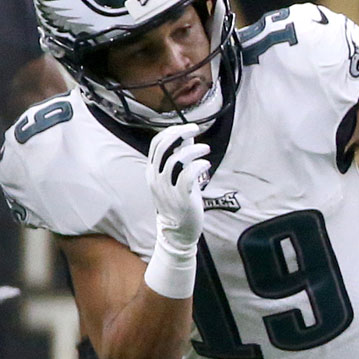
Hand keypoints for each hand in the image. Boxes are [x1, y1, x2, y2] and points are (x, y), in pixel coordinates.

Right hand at [146, 122, 209, 251]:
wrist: (178, 231)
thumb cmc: (180, 201)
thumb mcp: (177, 177)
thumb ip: (180, 157)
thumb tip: (187, 138)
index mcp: (152, 171)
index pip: (156, 144)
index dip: (171, 131)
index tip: (187, 127)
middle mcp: (156, 178)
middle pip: (163, 147)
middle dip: (179, 134)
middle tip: (195, 129)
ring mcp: (166, 188)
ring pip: (175, 160)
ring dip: (193, 150)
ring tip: (206, 149)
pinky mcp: (180, 198)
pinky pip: (186, 176)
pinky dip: (197, 166)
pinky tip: (206, 164)